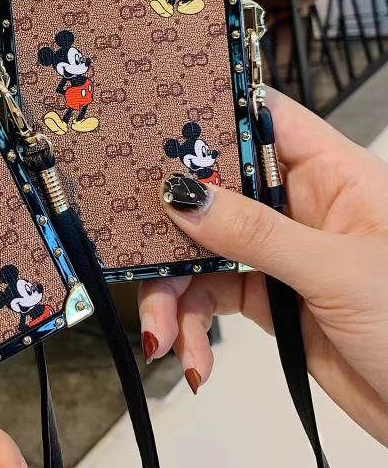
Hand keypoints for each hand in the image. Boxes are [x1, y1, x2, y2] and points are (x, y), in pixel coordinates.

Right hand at [138, 89, 387, 444]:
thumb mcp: (337, 272)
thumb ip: (256, 232)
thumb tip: (183, 195)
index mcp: (331, 173)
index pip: (263, 120)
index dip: (212, 114)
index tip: (156, 127)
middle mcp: (299, 204)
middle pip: (217, 188)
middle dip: (172, 221)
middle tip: (134, 242)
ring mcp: (279, 250)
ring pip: (203, 248)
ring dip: (173, 291)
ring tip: (162, 332)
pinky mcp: (268, 296)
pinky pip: (211, 295)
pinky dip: (192, 325)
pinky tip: (192, 357)